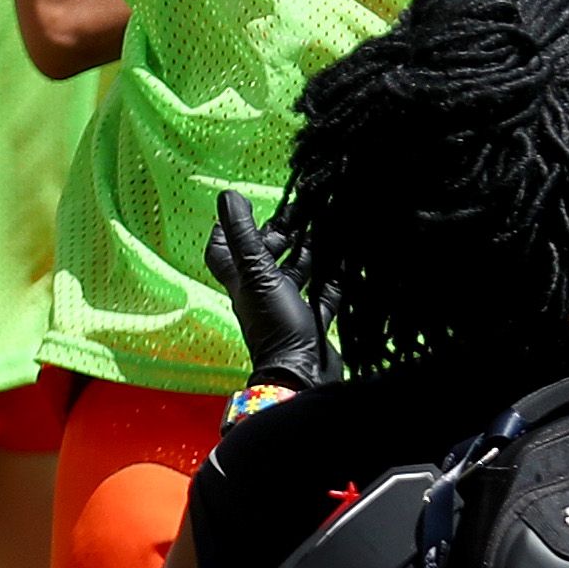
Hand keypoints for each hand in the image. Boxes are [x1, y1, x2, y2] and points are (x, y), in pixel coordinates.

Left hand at [209, 190, 340, 392]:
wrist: (302, 372)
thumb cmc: (274, 324)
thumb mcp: (257, 272)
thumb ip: (244, 235)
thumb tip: (226, 194)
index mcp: (243, 281)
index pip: (224, 252)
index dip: (228, 229)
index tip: (242, 206)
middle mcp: (261, 292)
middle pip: (265, 257)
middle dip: (281, 233)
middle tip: (301, 208)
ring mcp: (287, 306)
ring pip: (296, 271)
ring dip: (308, 251)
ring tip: (325, 226)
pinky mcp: (313, 320)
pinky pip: (324, 291)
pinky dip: (333, 275)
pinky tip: (344, 258)